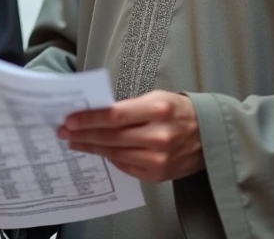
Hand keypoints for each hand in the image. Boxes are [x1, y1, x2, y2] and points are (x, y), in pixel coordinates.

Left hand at [58, 90, 203, 182]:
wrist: (209, 136)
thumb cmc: (179, 111)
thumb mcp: (157, 98)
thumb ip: (128, 106)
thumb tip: (96, 112)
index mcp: (158, 110)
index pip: (114, 116)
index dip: (89, 119)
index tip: (69, 119)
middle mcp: (158, 136)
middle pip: (111, 137)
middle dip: (83, 134)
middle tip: (64, 131)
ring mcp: (158, 159)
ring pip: (115, 153)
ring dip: (91, 147)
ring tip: (75, 141)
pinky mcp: (157, 175)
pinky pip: (125, 166)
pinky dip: (110, 158)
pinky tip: (98, 150)